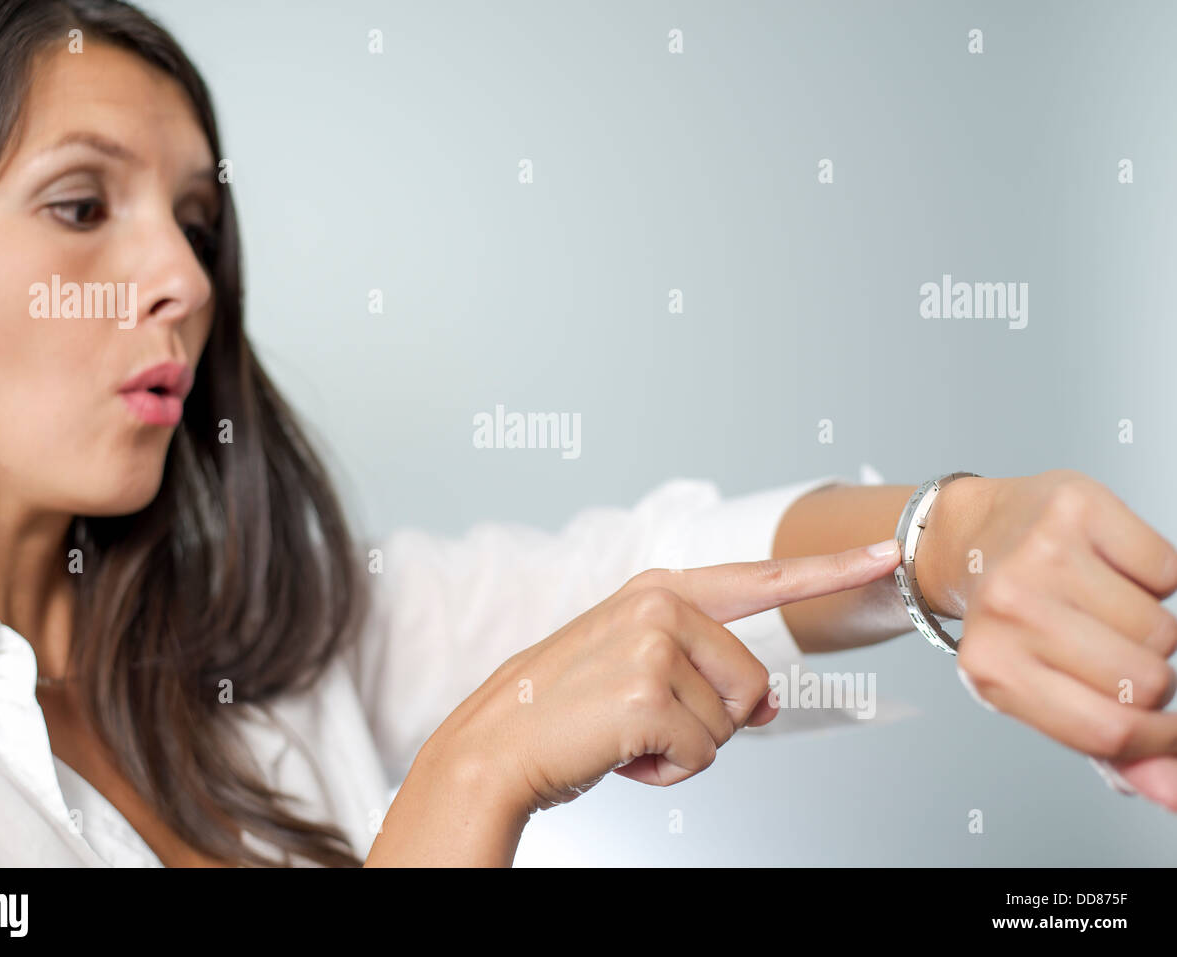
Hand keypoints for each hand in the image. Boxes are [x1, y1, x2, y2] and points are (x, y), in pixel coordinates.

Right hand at [430, 541, 901, 815]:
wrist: (497, 744)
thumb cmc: (566, 709)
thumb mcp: (634, 667)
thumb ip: (705, 669)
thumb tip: (765, 710)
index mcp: (661, 590)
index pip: (763, 577)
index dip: (833, 569)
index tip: (888, 552)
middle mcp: (661, 604)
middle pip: (754, 683)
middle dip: (711, 720)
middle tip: (641, 719)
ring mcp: (654, 645)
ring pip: (732, 724)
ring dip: (684, 748)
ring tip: (623, 732)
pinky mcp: (647, 694)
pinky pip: (704, 756)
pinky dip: (668, 773)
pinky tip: (621, 754)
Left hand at [916, 469, 1176, 809]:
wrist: (968, 538)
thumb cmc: (1010, 622)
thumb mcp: (1041, 692)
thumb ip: (1110, 748)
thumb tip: (1174, 793)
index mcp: (991, 669)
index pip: (1108, 730)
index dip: (1159, 742)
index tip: (1169, 731)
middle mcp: (1009, 609)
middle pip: (1147, 680)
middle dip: (1150, 677)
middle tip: (1110, 652)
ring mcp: (1041, 555)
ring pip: (1161, 628)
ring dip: (1150, 626)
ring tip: (1103, 611)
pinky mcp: (1075, 509)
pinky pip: (1168, 570)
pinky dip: (1154, 577)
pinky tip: (1109, 570)